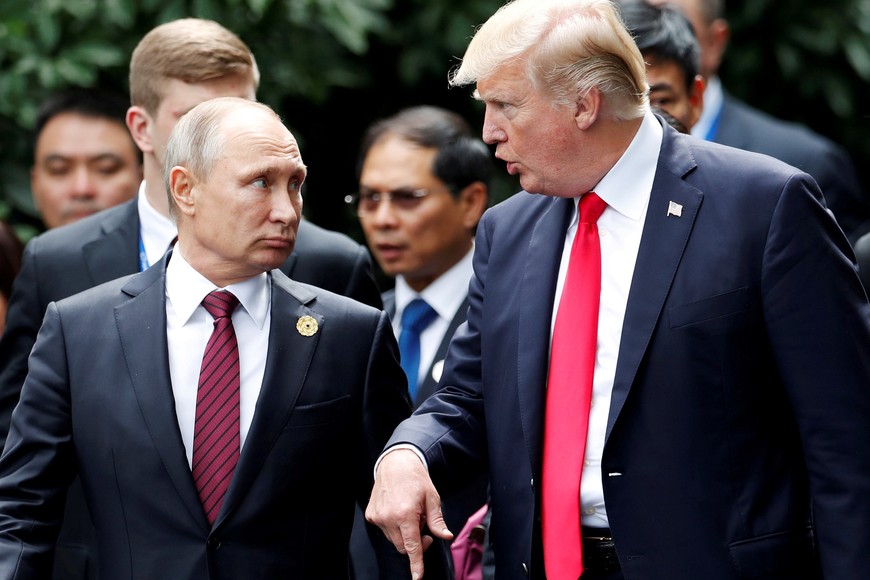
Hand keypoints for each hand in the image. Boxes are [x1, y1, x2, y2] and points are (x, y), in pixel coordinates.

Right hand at [366, 448, 452, 579]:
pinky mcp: (371, 515)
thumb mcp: (432, 498)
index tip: (417, 577)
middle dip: (416, 543)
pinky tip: (399, 510)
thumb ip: (437, 521)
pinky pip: (385, 530)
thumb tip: (446, 536)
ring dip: (404, 533)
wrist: (395, 463)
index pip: (412, 546)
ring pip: (394, 539)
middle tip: (425, 527)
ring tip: (410, 513)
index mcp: (405, 514)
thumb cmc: (415, 478)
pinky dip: (394, 526)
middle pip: (403, 546)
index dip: (416, 563)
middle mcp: (388, 518)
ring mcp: (378, 517)